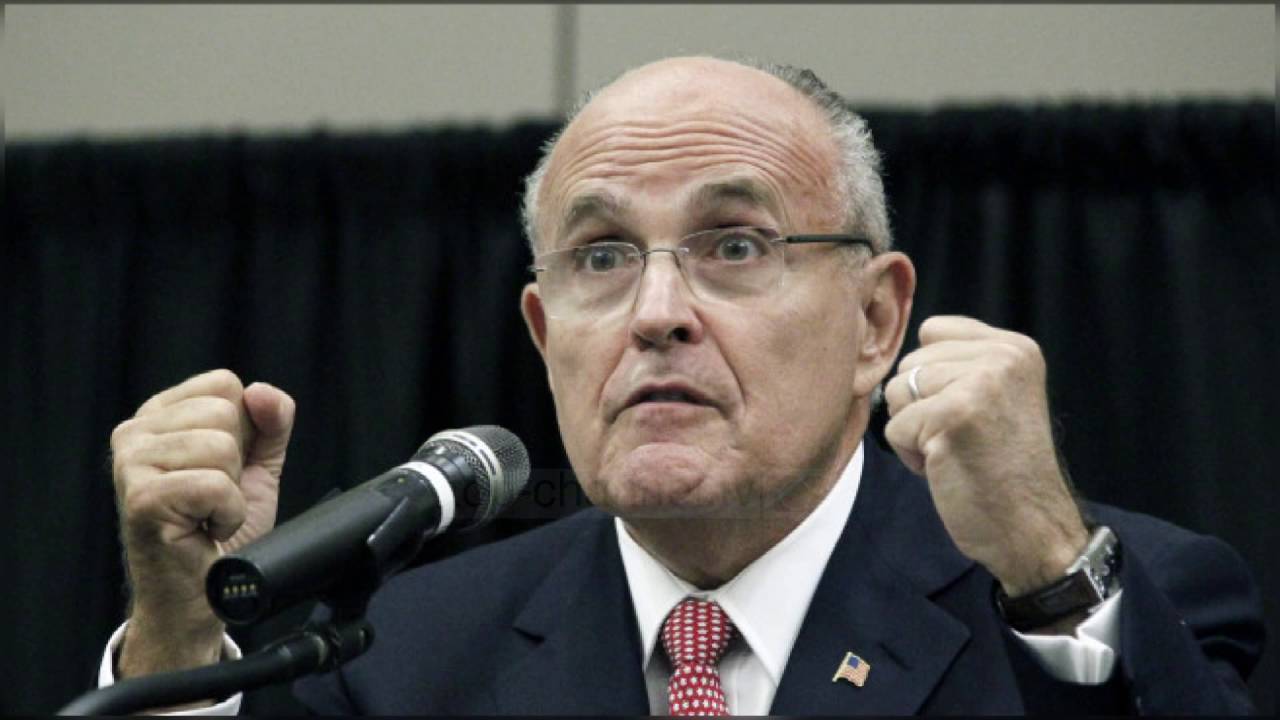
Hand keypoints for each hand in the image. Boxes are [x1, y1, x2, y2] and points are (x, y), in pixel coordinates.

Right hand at [110, 369, 294, 677]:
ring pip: (221, 446)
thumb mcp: (257, 467)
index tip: (224, 468)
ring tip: (207, 513)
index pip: (225, 384)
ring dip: (231, 491)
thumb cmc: (220, 531)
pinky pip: (214, 485)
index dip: (245, 430)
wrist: (202, 594)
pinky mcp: (141, 498)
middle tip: (212, 497)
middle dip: (237, 461)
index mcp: (160, 416)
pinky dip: (226, 513)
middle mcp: (135, 433)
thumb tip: (263, 392)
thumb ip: (271, 423)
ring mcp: (131, 464)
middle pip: (224, 412)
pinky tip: (205, 529)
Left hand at [884, 316, 1087, 596]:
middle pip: (910, 363)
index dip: (930, 376)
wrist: (1032, 529)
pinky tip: (947, 468)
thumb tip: (899, 352)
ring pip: (897, 391)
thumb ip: (960, 365)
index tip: (963, 412)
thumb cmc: (1002, 471)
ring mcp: (979, 383)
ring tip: (955, 451)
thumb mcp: (995, 397)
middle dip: (920, 406)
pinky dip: (910, 456)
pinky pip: (896, 427)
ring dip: (913, 431)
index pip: (933, 330)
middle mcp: (1002, 357)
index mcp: (1014, 348)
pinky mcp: (954, 414)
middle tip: (962, 439)